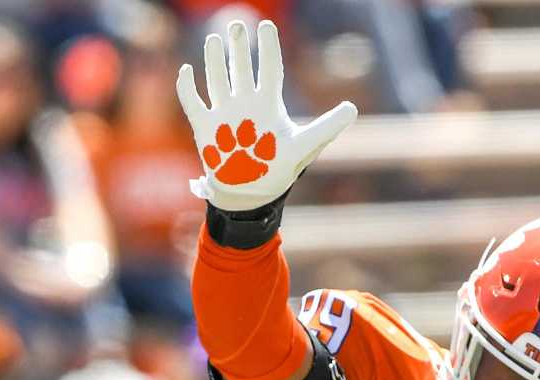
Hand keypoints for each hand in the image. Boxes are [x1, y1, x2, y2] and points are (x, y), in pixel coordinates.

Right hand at [177, 19, 356, 211]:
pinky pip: (193, 102)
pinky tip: (187, 70)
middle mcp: (246, 103)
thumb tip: (352, 108)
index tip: (266, 26)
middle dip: (239, 47)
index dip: (268, 48)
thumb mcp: (304, 147)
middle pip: (242, 68)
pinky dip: (187, 87)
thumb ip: (327, 127)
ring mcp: (224, 113)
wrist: (251, 194)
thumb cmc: (278, 169)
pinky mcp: (205, 127)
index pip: (269, 69)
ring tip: (215, 40)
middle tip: (237, 24)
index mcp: (269, 104)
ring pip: (218, 79)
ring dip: (215, 60)